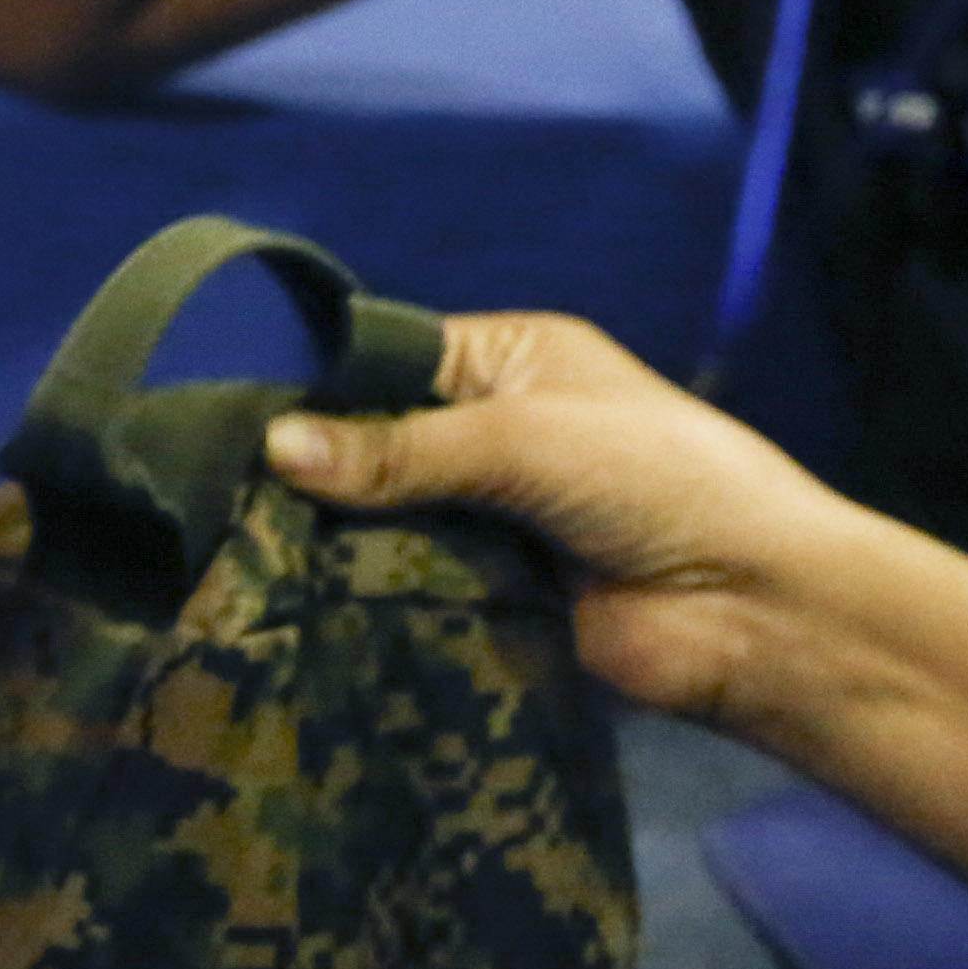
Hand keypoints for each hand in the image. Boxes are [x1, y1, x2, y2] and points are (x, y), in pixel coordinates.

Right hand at [260, 310, 875, 724]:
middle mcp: (494, 431)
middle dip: (313, 469)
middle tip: (211, 494)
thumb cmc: (653, 480)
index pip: (384, 357)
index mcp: (509, 359)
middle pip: (375, 442)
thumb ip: (398, 447)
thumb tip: (268, 445)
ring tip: (235, 550)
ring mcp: (490, 520)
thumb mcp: (522, 437)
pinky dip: (365, 593)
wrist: (756, 611)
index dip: (313, 384)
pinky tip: (293, 602)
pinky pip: (408, 586)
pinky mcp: (490, 599)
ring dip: (333, 538)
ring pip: (384, 520)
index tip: (219, 415)